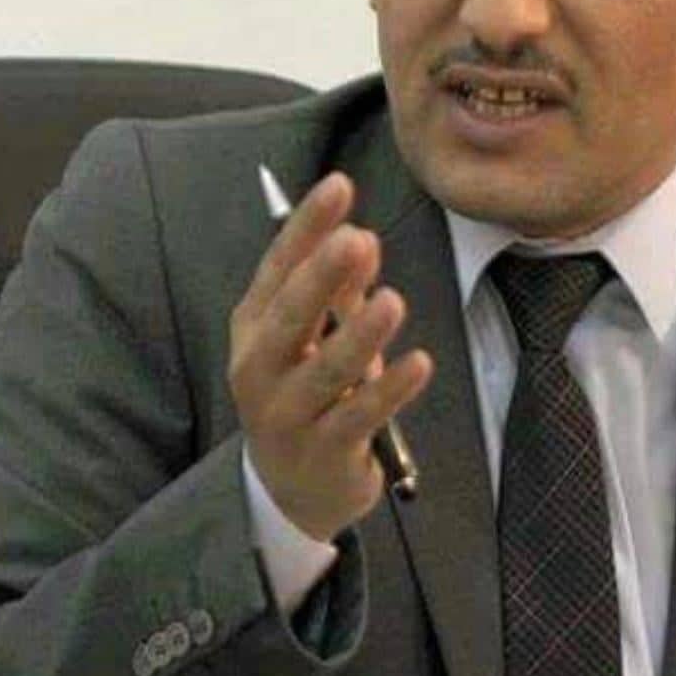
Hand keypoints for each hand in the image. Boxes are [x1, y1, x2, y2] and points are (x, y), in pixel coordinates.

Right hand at [229, 172, 433, 540]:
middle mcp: (260, 367)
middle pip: (290, 317)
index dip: (307, 227)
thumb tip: (363, 238)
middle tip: (357, 238)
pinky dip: (390, 390)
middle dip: (322, 276)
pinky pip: (360, 417)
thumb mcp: (318, 337)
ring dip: (360, 335)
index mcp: (255, 327)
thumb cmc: (310, 392)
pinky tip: (420, 363)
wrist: (291, 489)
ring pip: (325, 371)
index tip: (340, 185)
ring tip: (393, 301)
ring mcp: (287, 415)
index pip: (278, 268)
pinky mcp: (323, 453)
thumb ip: (341, 291)